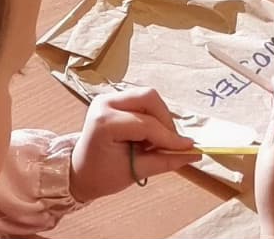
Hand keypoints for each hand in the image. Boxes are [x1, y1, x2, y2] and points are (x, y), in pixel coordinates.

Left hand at [67, 87, 197, 201]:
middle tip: (172, 144)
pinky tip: (148, 136)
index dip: (169, 137)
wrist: (79, 172)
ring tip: (156, 143)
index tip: (188, 148)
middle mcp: (105, 102)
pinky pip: (142, 100)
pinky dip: (152, 116)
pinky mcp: (115, 98)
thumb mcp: (134, 172)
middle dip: (166, 121)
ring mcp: (109, 97)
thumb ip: (165, 160)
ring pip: (148, 97)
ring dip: (160, 118)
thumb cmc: (102, 176)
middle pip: (149, 98)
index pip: (146, 124)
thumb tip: (194, 154)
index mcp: (104, 122)